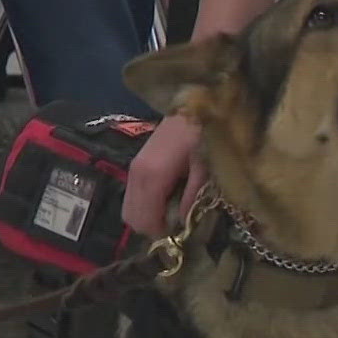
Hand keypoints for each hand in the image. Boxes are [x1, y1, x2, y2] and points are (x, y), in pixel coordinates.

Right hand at [122, 114, 205, 236]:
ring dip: (151, 216)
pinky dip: (148, 204)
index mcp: (151, 177)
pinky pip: (135, 196)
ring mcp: (133, 169)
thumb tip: (183, 226)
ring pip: (130, 209)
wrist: (195, 102)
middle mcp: (135, 175)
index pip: (144, 222)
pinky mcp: (137, 164)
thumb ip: (193, 198)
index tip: (184, 233)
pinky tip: (170, 196)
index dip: (163, 234)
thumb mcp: (206, 167)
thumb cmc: (203, 133)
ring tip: (177, 209)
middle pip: (132, 219)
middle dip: (154, 227)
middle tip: (180, 223)